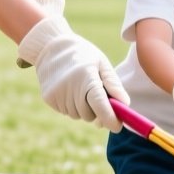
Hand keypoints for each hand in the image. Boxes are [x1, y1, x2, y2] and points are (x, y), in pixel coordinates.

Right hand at [17, 11, 127, 131]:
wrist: (51, 47)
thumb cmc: (83, 55)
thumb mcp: (101, 63)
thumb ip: (113, 84)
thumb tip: (125, 104)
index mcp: (86, 77)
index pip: (100, 104)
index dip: (110, 118)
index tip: (118, 127)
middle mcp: (70, 87)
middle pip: (89, 115)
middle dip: (96, 111)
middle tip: (96, 95)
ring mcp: (57, 94)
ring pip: (77, 115)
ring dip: (83, 108)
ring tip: (80, 87)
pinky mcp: (49, 98)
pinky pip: (66, 112)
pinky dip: (71, 105)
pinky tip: (69, 89)